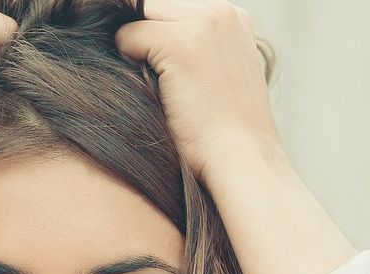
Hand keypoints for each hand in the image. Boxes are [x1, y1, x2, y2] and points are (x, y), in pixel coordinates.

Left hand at [114, 0, 279, 186]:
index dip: (157, 37)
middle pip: (154, 7)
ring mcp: (203, 24)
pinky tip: (157, 92)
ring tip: (161, 88)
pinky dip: (129, 62)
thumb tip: (139, 38)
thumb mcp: (220, 76)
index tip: (164, 70)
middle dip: (145, 39)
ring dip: (138, 51)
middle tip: (159, 82)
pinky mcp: (181, 43)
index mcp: (235, 17)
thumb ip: (195, 49)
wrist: (241, 161)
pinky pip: (128, 36)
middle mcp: (222, 12)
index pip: (171, 8)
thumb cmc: (224, 133)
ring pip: (140, 18)